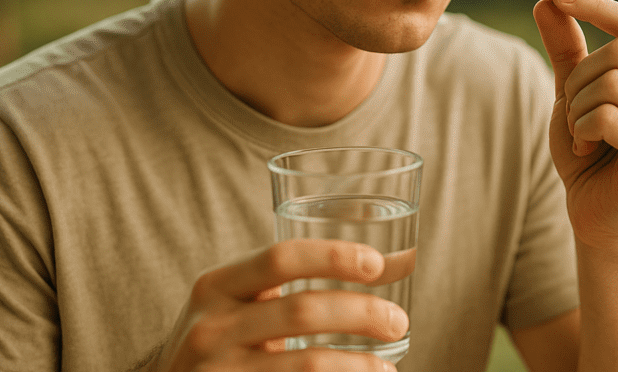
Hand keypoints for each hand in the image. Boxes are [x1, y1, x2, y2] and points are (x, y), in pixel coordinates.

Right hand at [151, 239, 407, 371]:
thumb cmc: (227, 337)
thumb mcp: (253, 301)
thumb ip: (313, 279)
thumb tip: (406, 258)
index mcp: (218, 285)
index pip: (282, 258)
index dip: (333, 256)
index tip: (376, 265)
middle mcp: (211, 327)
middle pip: (302, 311)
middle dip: (362, 314)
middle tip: (398, 321)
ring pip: (306, 365)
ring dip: (358, 366)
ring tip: (387, 369)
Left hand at [533, 0, 617, 252]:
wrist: (596, 213)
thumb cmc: (590, 150)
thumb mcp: (573, 90)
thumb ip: (566, 46)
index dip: (595, 5)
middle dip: (579, 78)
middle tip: (573, 109)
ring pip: (611, 83)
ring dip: (577, 108)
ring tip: (582, 134)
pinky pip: (606, 118)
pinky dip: (580, 131)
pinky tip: (588, 151)